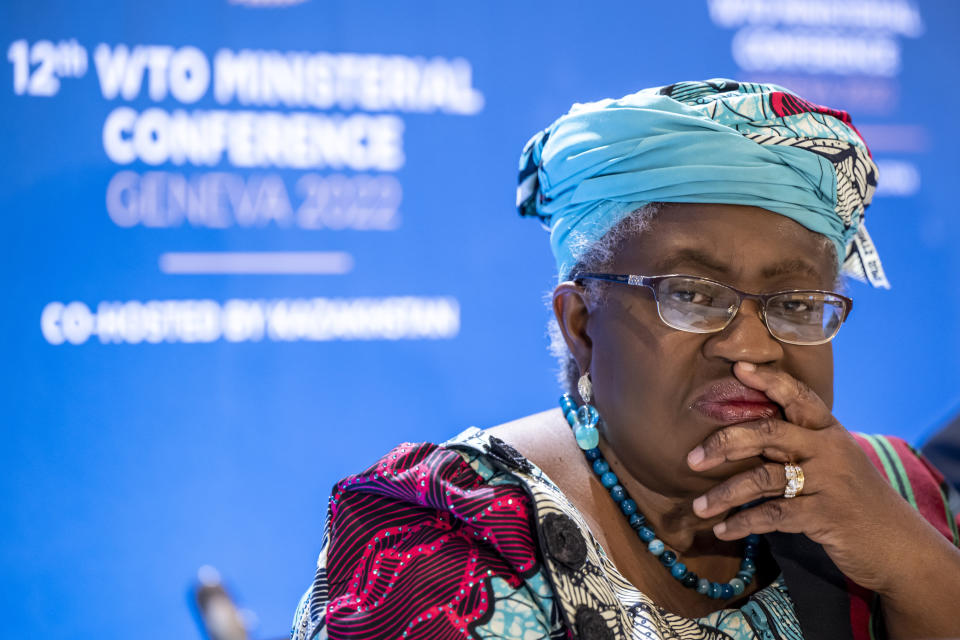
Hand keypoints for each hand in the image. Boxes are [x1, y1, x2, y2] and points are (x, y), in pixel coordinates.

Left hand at [686, 361, 952, 599]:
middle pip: (769, 432)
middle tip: (691, 458)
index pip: (797, 396)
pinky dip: (744, 523)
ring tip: (698, 508)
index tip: (737, 369)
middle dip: (725, 442)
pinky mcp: (825, 516)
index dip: (768, 381)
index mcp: (829, 430)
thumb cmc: (853, 498)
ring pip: (763, 478)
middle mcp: (829, 449)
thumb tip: (741, 433)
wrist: (896, 544)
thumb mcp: (833, 461)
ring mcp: (828, 482)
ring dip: (725, 494)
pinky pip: (773, 515)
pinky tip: (724, 530)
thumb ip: (797, 443)